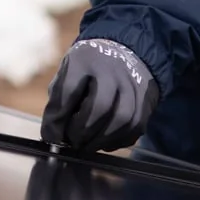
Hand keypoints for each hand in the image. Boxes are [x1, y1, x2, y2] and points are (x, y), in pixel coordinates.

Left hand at [41, 38, 160, 152]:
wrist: (126, 53)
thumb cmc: (89, 70)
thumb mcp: (69, 74)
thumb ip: (59, 103)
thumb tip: (54, 137)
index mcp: (85, 59)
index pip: (69, 90)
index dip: (59, 117)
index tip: (52, 135)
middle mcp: (114, 70)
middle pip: (101, 106)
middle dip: (84, 130)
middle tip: (73, 142)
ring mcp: (134, 85)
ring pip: (124, 119)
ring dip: (103, 139)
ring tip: (88, 146)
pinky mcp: (146, 100)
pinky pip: (136, 127)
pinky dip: (119, 140)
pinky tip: (105, 142)